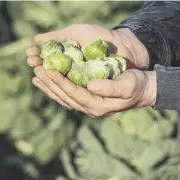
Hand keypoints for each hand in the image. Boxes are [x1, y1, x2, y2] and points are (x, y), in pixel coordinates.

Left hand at [26, 24, 154, 117]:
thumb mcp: (127, 85)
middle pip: (65, 97)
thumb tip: (91, 85)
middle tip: (37, 71)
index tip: (48, 70)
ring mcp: (88, 106)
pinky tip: (47, 83)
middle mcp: (90, 109)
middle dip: (50, 84)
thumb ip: (110, 87)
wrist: (142, 91)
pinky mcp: (87, 101)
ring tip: (36, 77)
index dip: (60, 82)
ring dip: (49, 88)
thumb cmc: (136, 85)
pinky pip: (67, 97)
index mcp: (98, 105)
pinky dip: (56, 90)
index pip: (74, 94)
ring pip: (63, 98)